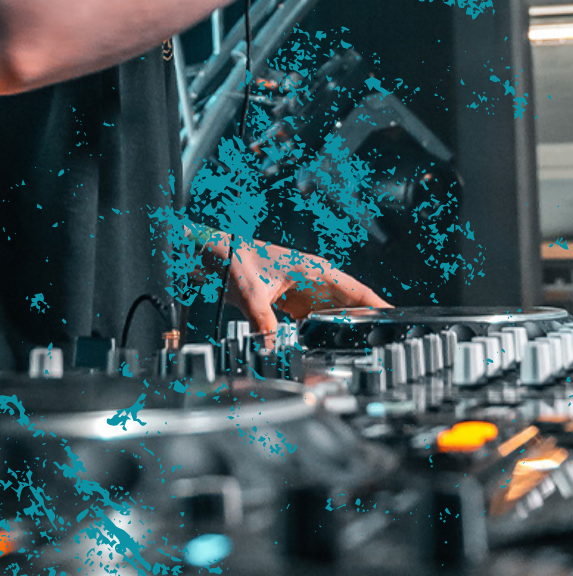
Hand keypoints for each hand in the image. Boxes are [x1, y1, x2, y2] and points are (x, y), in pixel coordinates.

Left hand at [198, 235, 387, 351]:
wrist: (210, 254)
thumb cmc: (232, 259)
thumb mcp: (250, 294)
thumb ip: (263, 324)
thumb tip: (273, 350)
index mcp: (313, 270)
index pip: (355, 290)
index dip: (378, 306)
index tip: (399, 320)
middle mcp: (312, 280)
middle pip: (349, 306)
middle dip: (367, 326)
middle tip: (386, 349)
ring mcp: (302, 291)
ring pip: (333, 316)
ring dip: (346, 333)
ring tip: (363, 354)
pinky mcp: (289, 303)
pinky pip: (314, 322)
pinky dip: (322, 336)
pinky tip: (326, 351)